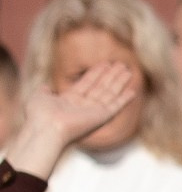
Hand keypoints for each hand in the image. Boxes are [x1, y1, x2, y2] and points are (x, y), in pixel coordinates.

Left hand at [9, 49, 142, 178]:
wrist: (46, 128)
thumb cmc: (39, 115)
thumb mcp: (39, 97)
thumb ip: (44, 91)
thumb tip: (45, 87)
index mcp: (70, 102)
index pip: (87, 84)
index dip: (96, 73)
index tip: (105, 63)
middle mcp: (84, 107)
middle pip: (101, 87)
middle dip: (111, 75)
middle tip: (121, 64)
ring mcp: (93, 113)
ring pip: (110, 94)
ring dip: (119, 82)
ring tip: (127, 69)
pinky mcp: (101, 118)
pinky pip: (116, 106)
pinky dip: (124, 99)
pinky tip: (133, 91)